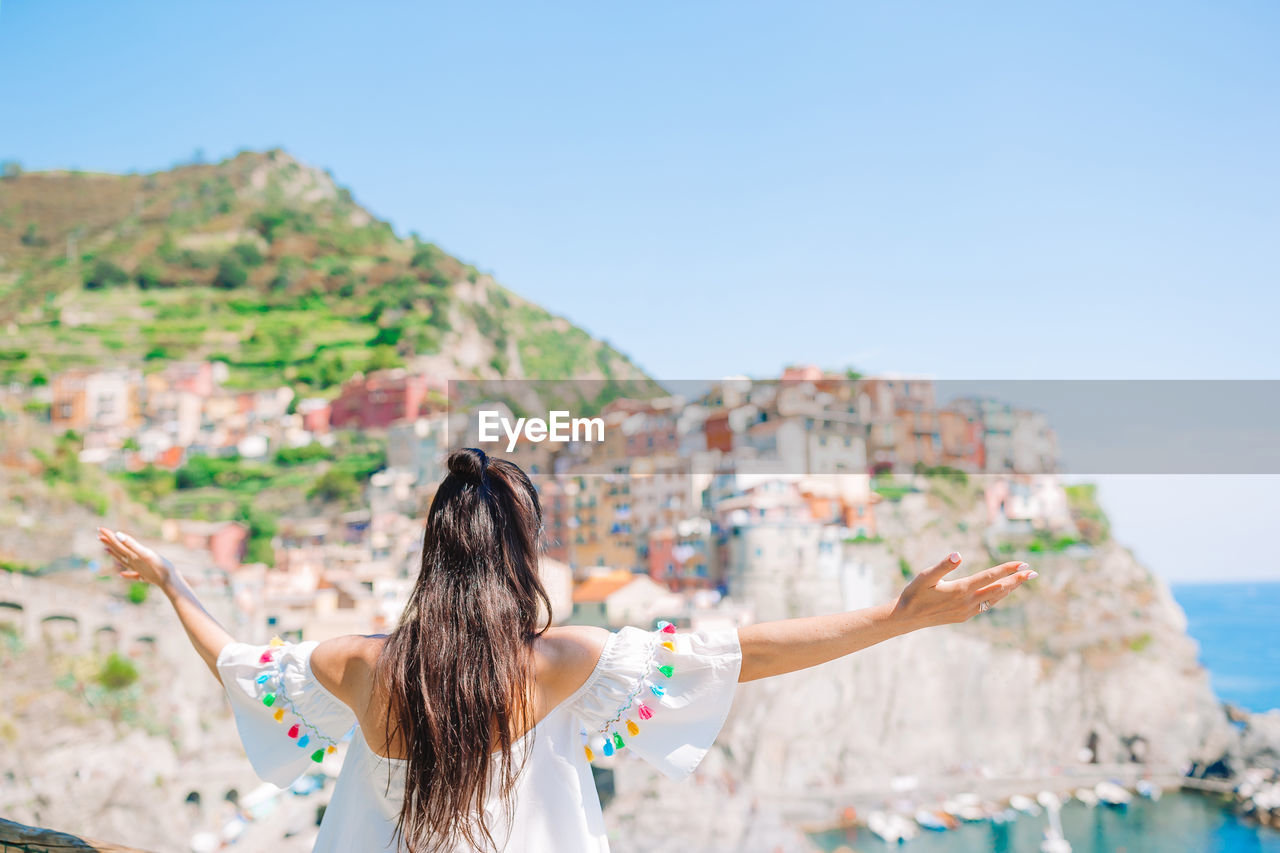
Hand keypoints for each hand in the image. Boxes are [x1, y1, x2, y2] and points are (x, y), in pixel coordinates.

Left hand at [96, 527, 176, 588]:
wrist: (169, 582)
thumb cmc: (159, 566)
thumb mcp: (146, 553)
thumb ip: (131, 544)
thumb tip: (117, 535)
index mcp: (131, 556)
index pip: (117, 543)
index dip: (109, 535)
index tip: (100, 528)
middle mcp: (132, 562)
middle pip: (118, 551)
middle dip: (109, 542)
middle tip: (99, 535)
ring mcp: (137, 569)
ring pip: (122, 560)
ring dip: (114, 555)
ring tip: (106, 551)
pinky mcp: (144, 575)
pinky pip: (132, 573)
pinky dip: (126, 573)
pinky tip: (122, 574)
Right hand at [890, 552, 1035, 629]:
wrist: (907, 618)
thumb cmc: (914, 593)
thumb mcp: (925, 576)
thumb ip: (943, 566)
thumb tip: (958, 555)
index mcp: (960, 590)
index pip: (990, 577)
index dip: (1007, 569)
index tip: (1023, 563)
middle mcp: (967, 602)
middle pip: (998, 589)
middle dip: (1017, 580)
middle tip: (1033, 572)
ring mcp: (967, 611)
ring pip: (994, 598)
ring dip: (1009, 589)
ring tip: (1022, 580)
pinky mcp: (964, 616)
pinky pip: (986, 605)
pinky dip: (997, 597)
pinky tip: (1001, 592)